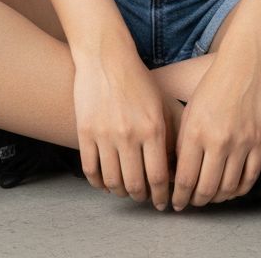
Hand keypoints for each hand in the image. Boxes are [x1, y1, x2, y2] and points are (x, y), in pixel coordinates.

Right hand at [72, 45, 179, 211]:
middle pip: (135, 184)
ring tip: (124, 190)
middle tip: (143, 197)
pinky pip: (90, 170)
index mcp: (153, 128)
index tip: (161, 203)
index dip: (160, 196)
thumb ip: (171, 136)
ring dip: (119, 191)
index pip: (158, 177)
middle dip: (141, 197)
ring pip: (112, 181)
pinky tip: (104, 182)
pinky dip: (98, 183)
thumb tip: (176, 168)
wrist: (106, 57)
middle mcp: (130, 135)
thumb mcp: (162, 104)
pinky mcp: (85, 132)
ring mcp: (105, 135)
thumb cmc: (138, 80)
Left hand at [170, 49, 260, 210]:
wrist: (246, 64)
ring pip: (227, 189)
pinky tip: (230, 189)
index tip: (175, 202)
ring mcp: (242, 143)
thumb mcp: (190, 110)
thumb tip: (177, 172)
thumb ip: (183, 142)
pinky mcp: (260, 143)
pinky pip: (249, 179)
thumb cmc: (215, 83)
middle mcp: (218, 140)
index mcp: (195, 131)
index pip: (184, 178)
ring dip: (216, 198)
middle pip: (206, 189)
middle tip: (191, 202)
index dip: (178, 196)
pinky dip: (238, 190)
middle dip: (195, 201)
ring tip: (210, 196)